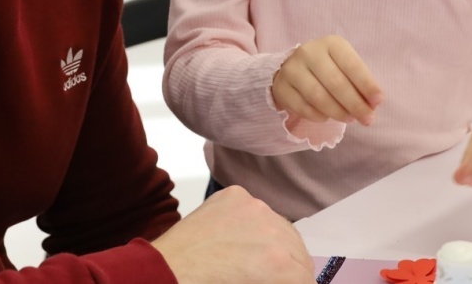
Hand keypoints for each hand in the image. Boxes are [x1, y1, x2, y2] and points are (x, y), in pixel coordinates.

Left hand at [151, 185, 312, 283]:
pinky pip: (256, 210)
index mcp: (282, 268)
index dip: (294, 283)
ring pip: (281, 230)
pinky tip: (231, 239)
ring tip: (248, 259)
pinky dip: (250, 223)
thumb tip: (286, 275)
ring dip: (272, 244)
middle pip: (300, 254)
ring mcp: (255, 208)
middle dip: (288, 269)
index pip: (307, 279)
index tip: (282, 282)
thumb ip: (278, 280)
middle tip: (265, 276)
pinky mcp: (235, 195)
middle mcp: (275, 232)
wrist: (164, 274)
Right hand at [270, 35, 382, 124]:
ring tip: (349, 119)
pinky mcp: (281, 87)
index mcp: (331, 43)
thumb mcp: (345, 67)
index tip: (379, 102)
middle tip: (368, 119)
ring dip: (338, 112)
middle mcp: (309, 52)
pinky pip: (303, 108)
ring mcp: (292, 69)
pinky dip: (318, 116)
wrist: (294, 68)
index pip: (352, 65)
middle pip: (335, 83)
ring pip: (318, 97)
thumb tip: (373, 105)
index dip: (367, 84)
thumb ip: (359, 83)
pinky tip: (327, 117)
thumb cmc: (329, 68)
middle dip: (355, 104)